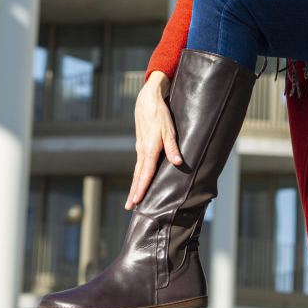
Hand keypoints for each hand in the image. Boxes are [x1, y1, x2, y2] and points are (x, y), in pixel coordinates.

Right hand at [125, 71, 182, 209]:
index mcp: (149, 149)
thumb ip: (173, 147)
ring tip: (132, 198)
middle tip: (129, 207)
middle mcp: (142, 150)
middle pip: (137, 175)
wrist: (147, 99)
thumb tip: (178, 163)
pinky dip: (138, 174)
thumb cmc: (160, 114)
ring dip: (135, 185)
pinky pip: (138, 163)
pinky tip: (139, 179)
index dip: (142, 188)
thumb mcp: (169, 129)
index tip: (137, 201)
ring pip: (137, 170)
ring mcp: (139, 148)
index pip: (145, 173)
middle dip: (134, 192)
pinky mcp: (140, 144)